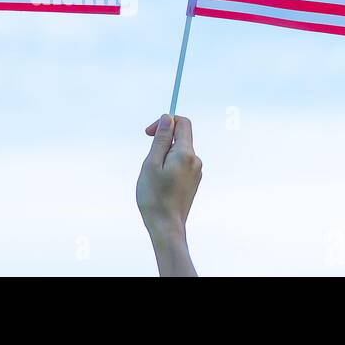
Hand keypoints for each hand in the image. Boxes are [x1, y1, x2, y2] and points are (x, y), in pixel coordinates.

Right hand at [136, 114, 200, 275]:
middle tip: (148, 162)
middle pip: (180, 138)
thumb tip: (167, 118)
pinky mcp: (193, 182)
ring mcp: (196, 172)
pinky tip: (160, 184)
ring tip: (153, 177)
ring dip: (164, 157)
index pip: (183, 123)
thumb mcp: (151, 163)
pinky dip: (168, 167)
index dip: (165, 122)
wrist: (166, 226)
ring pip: (178, 153)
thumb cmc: (155, 196)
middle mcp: (195, 161)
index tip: (149, 133)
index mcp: (186, 153)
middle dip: (162, 143)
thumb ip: (161, 139)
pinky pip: (180, 165)